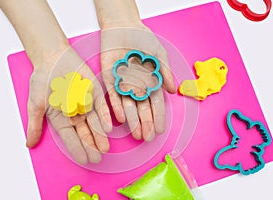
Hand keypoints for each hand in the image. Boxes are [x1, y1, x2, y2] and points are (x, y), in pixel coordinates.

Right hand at [27, 46, 111, 164]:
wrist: (52, 57)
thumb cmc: (42, 79)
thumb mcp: (35, 104)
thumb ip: (35, 124)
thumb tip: (28, 145)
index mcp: (62, 118)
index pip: (71, 138)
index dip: (78, 149)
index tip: (85, 161)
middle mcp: (76, 113)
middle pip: (85, 133)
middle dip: (92, 145)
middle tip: (98, 158)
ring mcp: (86, 103)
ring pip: (95, 122)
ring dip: (100, 135)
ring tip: (105, 148)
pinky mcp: (95, 92)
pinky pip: (101, 106)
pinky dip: (104, 116)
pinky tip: (109, 127)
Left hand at [100, 22, 175, 140]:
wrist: (123, 25)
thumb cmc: (143, 38)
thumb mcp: (158, 54)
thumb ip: (165, 72)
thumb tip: (173, 90)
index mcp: (149, 82)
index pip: (154, 103)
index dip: (157, 117)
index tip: (159, 130)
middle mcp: (136, 86)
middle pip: (141, 108)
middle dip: (145, 123)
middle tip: (146, 137)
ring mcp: (122, 84)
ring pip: (127, 105)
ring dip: (132, 119)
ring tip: (136, 133)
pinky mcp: (109, 79)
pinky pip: (112, 95)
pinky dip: (117, 106)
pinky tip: (121, 118)